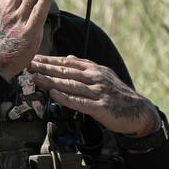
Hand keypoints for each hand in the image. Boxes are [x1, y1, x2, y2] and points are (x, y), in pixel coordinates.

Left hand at [28, 54, 160, 135]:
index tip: (34, 58)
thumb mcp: (103, 75)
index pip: (67, 63)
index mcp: (94, 69)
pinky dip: (66, 97)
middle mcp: (95, 78)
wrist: (139, 111)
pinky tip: (54, 94)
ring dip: (52, 80)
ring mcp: (98, 92)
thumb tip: (67, 57)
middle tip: (29, 64)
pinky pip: (80, 102)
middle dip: (46, 68)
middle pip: (66, 71)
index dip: (49, 60)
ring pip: (71, 85)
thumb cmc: (118, 94)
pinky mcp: (100, 107)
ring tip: (37, 77)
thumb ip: (85, 66)